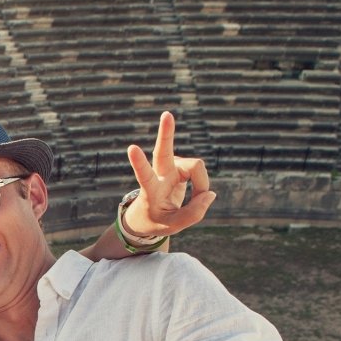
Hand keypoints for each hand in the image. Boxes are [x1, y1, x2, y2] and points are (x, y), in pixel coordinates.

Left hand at [124, 111, 215, 238]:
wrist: (147, 215)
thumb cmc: (156, 220)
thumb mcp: (173, 226)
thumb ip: (194, 213)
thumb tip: (210, 193)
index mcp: (150, 190)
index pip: (143, 175)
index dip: (139, 162)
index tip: (131, 148)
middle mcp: (159, 174)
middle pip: (163, 150)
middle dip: (166, 132)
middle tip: (167, 114)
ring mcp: (170, 166)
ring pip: (196, 166)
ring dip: (201, 184)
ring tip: (197, 199)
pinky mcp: (179, 164)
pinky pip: (200, 171)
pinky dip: (202, 185)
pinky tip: (196, 192)